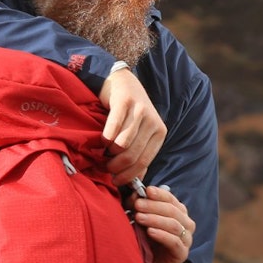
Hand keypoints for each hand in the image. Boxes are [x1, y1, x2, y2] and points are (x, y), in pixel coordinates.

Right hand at [99, 67, 166, 185]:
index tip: (116, 181)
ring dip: (110, 153)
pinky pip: (113, 128)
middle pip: (133, 154)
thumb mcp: (140, 133)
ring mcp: (140, 111)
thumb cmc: (130, 113)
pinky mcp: (125, 102)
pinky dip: (105, 138)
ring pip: (123, 144)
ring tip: (104, 153)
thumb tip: (136, 181)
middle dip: (117, 166)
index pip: (145, 161)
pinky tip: (102, 140)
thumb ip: (140, 154)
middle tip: (107, 168)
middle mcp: (153, 121)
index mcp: (160, 132)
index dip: (129, 175)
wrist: (123, 81)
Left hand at [132, 184, 194, 262]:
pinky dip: (162, 235)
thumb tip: (135, 195)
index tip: (146, 190)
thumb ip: (138, 207)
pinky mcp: (182, 254)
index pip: (171, 199)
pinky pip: (174, 242)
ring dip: (155, 219)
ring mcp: (186, 239)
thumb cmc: (144, 240)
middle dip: (153, 206)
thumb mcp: (140, 220)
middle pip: (173, 211)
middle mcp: (186, 224)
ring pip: (174, 225)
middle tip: (137, 205)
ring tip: (139, 217)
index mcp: (178, 213)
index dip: (159, 194)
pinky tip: (150, 232)